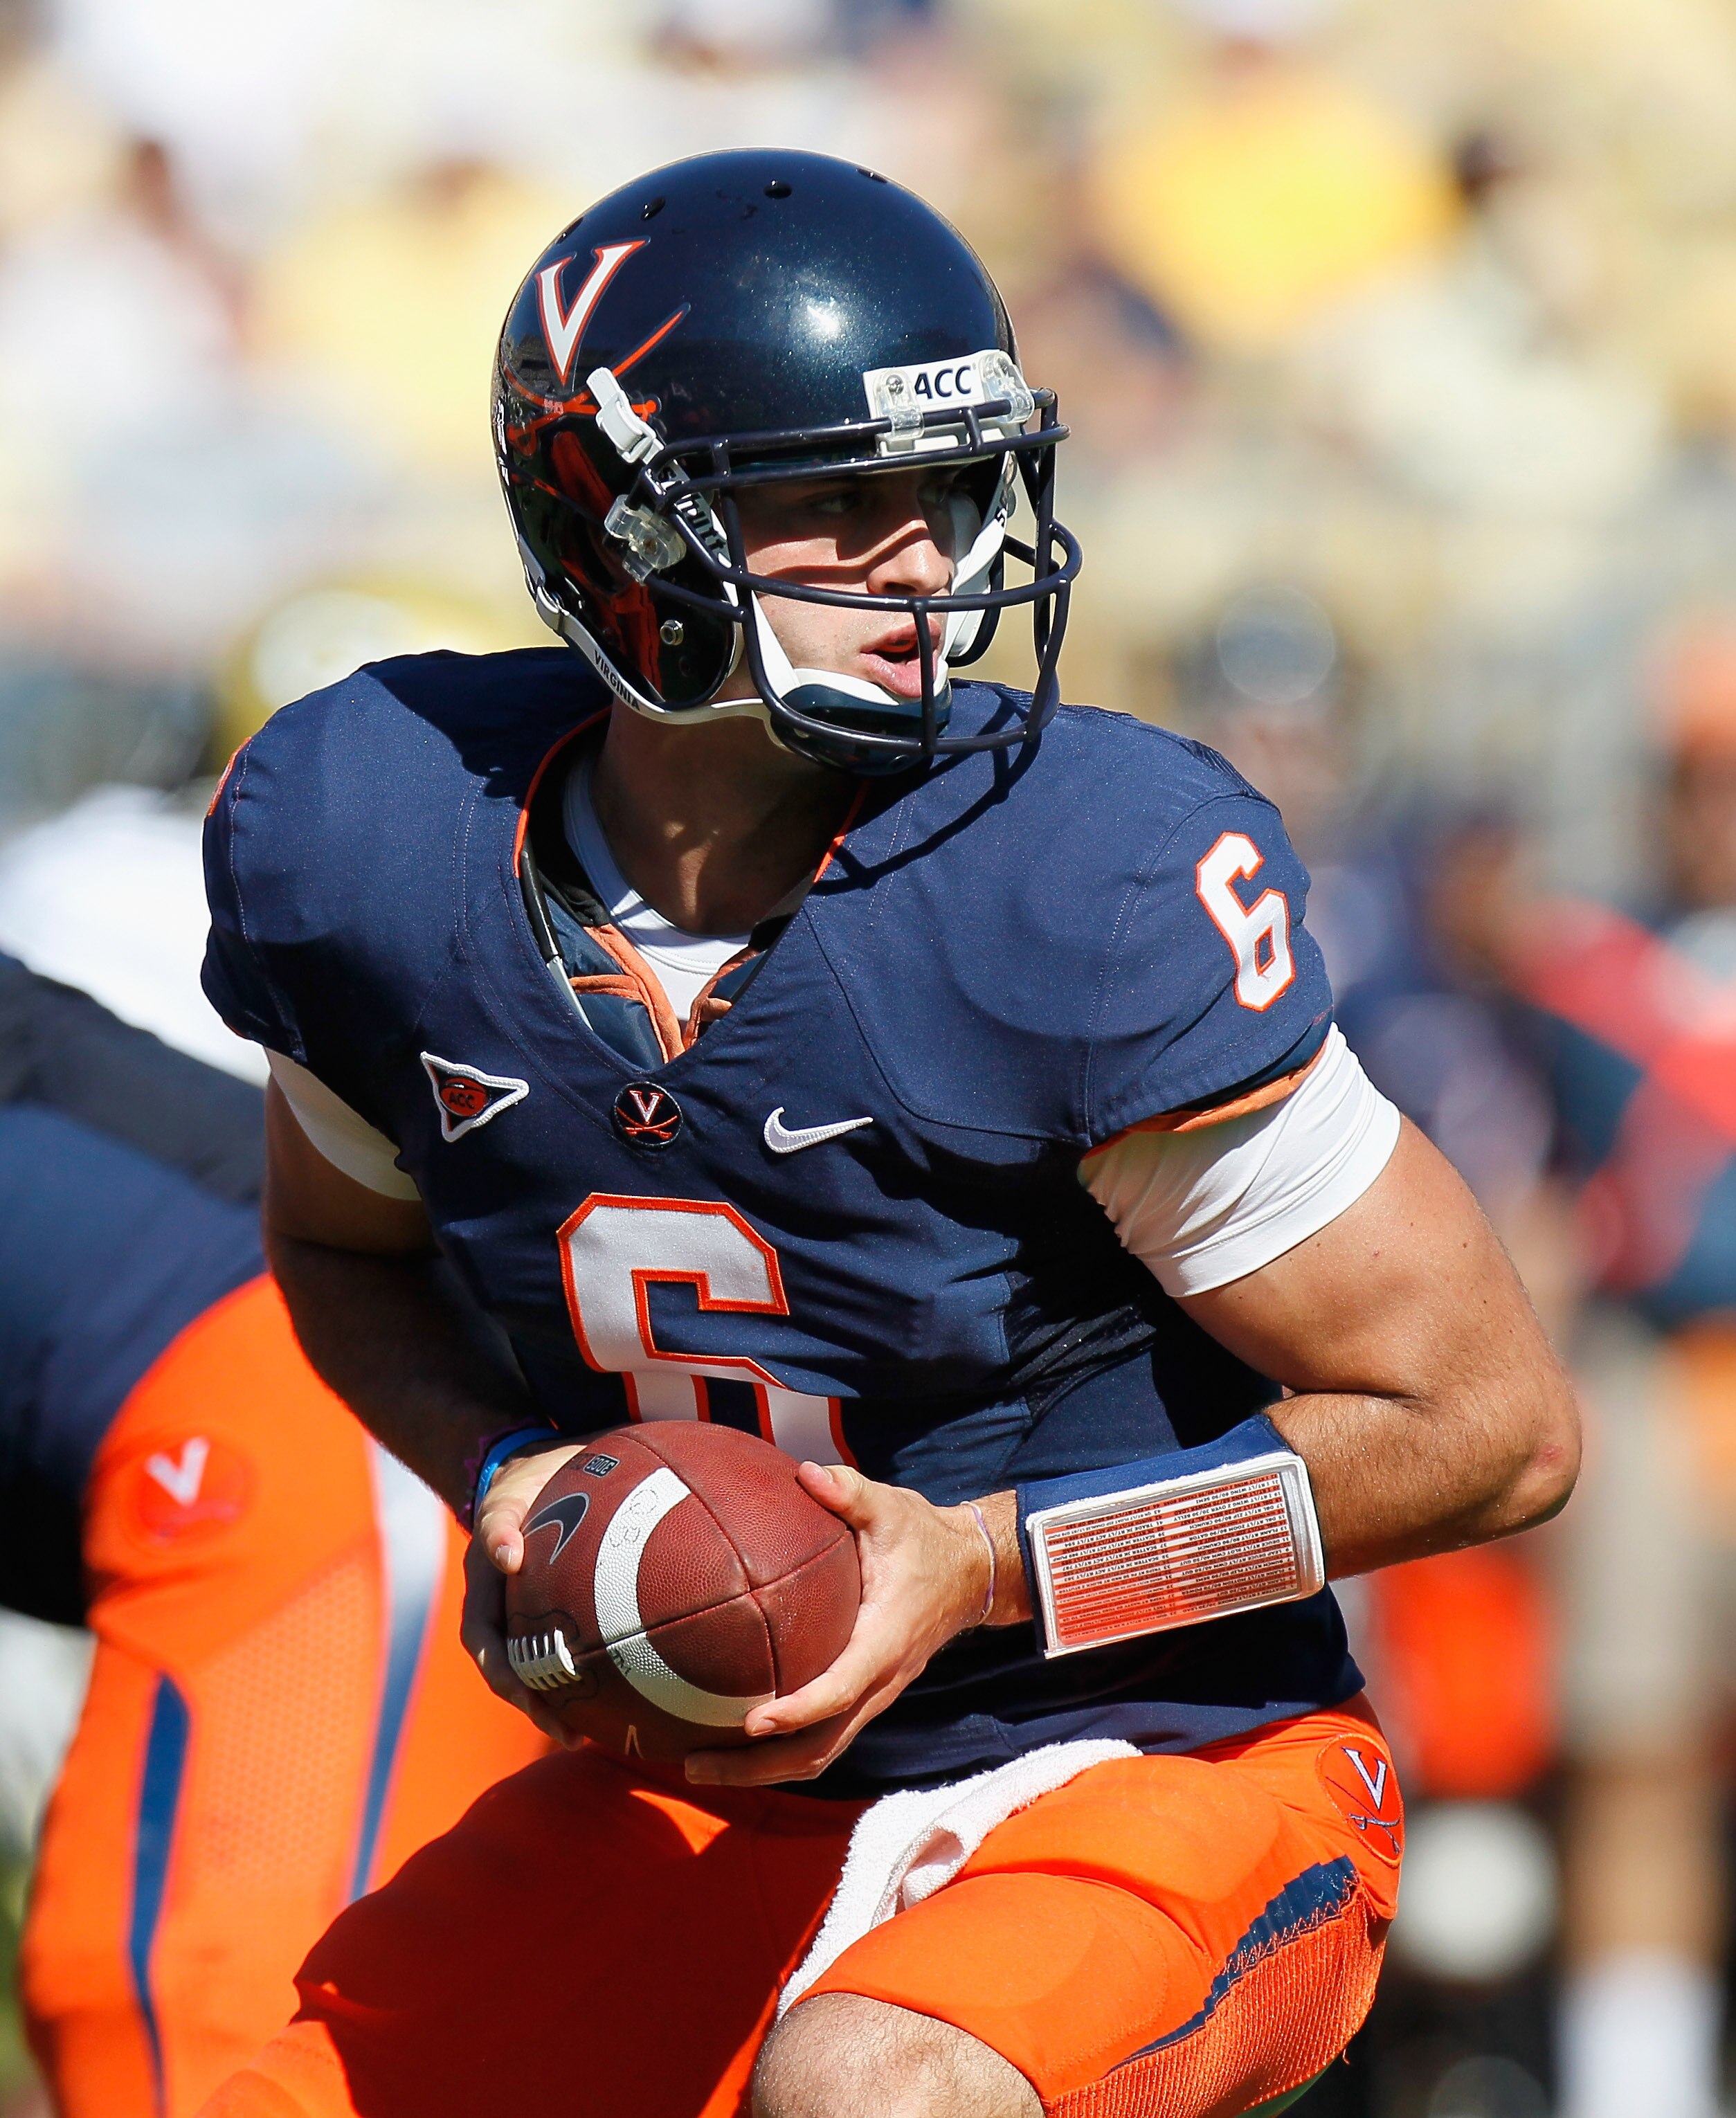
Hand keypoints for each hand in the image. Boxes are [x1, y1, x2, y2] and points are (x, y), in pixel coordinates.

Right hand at [460, 1442, 581, 1743]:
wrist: (541, 1475)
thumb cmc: (524, 1486)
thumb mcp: (507, 1498)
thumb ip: (500, 1523)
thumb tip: (506, 1556)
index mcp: (484, 1589)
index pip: (483, 1640)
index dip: (501, 1670)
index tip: (523, 1693)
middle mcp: (502, 1611)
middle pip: (509, 1671)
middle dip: (533, 1704)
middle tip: (565, 1729)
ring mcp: (528, 1617)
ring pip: (535, 1671)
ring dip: (554, 1705)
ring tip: (584, 1736)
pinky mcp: (557, 1617)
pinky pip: (566, 1654)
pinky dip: (583, 1681)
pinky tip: (616, 1701)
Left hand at [684, 1464, 1000, 1787]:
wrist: (971, 1572)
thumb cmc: (924, 1538)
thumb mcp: (892, 1508)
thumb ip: (850, 1492)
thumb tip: (806, 1473)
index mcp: (885, 1640)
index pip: (841, 1688)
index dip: (797, 1710)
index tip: (750, 1723)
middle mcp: (880, 1681)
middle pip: (820, 1747)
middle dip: (758, 1766)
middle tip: (695, 1763)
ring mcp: (873, 1696)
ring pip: (819, 1752)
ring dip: (762, 1769)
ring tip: (699, 1764)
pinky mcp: (864, 1695)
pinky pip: (823, 1736)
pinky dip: (779, 1748)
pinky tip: (732, 1736)